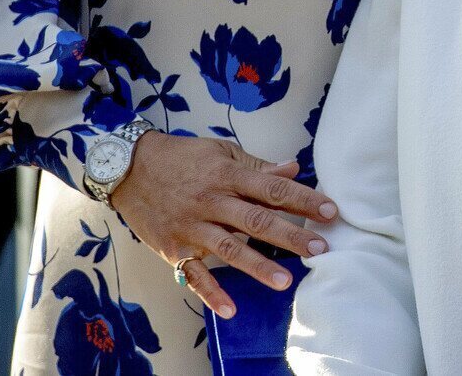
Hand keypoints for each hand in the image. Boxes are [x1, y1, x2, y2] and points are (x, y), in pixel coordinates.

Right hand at [111, 132, 336, 317]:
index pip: (273, 188)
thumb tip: (293, 168)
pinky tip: (231, 309)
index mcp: (228, 174)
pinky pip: (194, 275)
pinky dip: (212, 293)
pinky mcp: (175, 249)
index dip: (303, 199)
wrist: (131, 167)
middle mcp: (213, 201)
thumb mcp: (221, 152)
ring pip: (230, 249)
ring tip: (286, 282)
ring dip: (258, 267)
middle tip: (321, 249)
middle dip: (291, 235)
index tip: (330, 211)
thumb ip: (256, 166)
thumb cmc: (182, 158)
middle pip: (257, 219)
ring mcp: (193, 227)